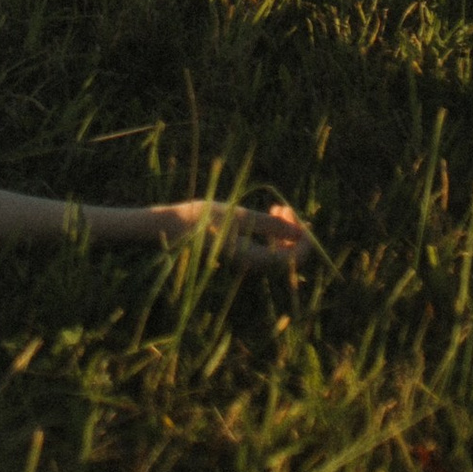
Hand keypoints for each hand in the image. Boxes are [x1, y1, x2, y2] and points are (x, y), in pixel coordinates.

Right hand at [150, 196, 314, 271]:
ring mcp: (246, 261)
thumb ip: (270, 225)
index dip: (304, 238)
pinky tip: (265, 215)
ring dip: (283, 230)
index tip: (296, 214)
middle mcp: (252, 265)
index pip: (294, 257)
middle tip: (283, 206)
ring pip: (279, 251)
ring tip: (276, 207)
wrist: (169, 228)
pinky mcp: (239, 256)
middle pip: (289, 255)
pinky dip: (271, 233)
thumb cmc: (200, 220)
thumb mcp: (238, 217)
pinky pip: (267, 249)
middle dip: (293, 231)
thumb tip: (300, 233)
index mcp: (253, 259)